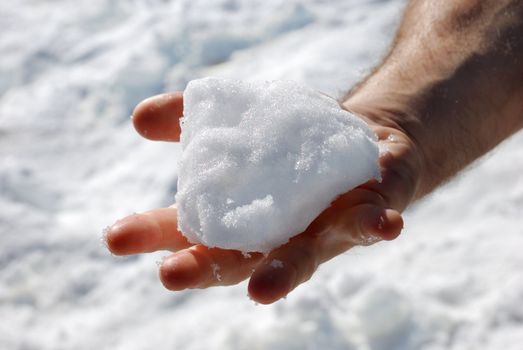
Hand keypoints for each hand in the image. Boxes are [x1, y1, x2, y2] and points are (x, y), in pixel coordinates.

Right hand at [105, 91, 420, 303]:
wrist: (363, 142)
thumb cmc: (291, 147)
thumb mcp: (240, 124)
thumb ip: (191, 122)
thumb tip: (139, 118)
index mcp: (241, 218)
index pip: (189, 231)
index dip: (152, 235)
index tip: (113, 237)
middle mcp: (276, 235)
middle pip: (236, 260)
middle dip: (201, 269)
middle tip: (167, 276)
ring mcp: (322, 231)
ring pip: (302, 257)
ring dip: (284, 271)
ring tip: (263, 290)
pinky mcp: (366, 213)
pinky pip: (370, 224)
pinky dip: (374, 226)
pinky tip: (384, 225)